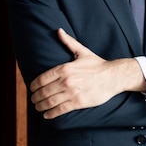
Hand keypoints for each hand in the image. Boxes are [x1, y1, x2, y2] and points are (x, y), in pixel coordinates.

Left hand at [29, 28, 145, 118]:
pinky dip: (50, 114)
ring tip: (38, 107)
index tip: (32, 89)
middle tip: (33, 100)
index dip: (33, 86)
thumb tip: (58, 30)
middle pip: (43, 92)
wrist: (114, 76)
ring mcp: (72, 92)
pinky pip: (60, 110)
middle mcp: (66, 80)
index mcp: (65, 68)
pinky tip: (47, 115)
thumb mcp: (82, 52)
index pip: (41, 79)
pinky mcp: (78, 102)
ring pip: (49, 102)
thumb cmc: (98, 64)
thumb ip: (68, 42)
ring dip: (40, 106)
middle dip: (35, 97)